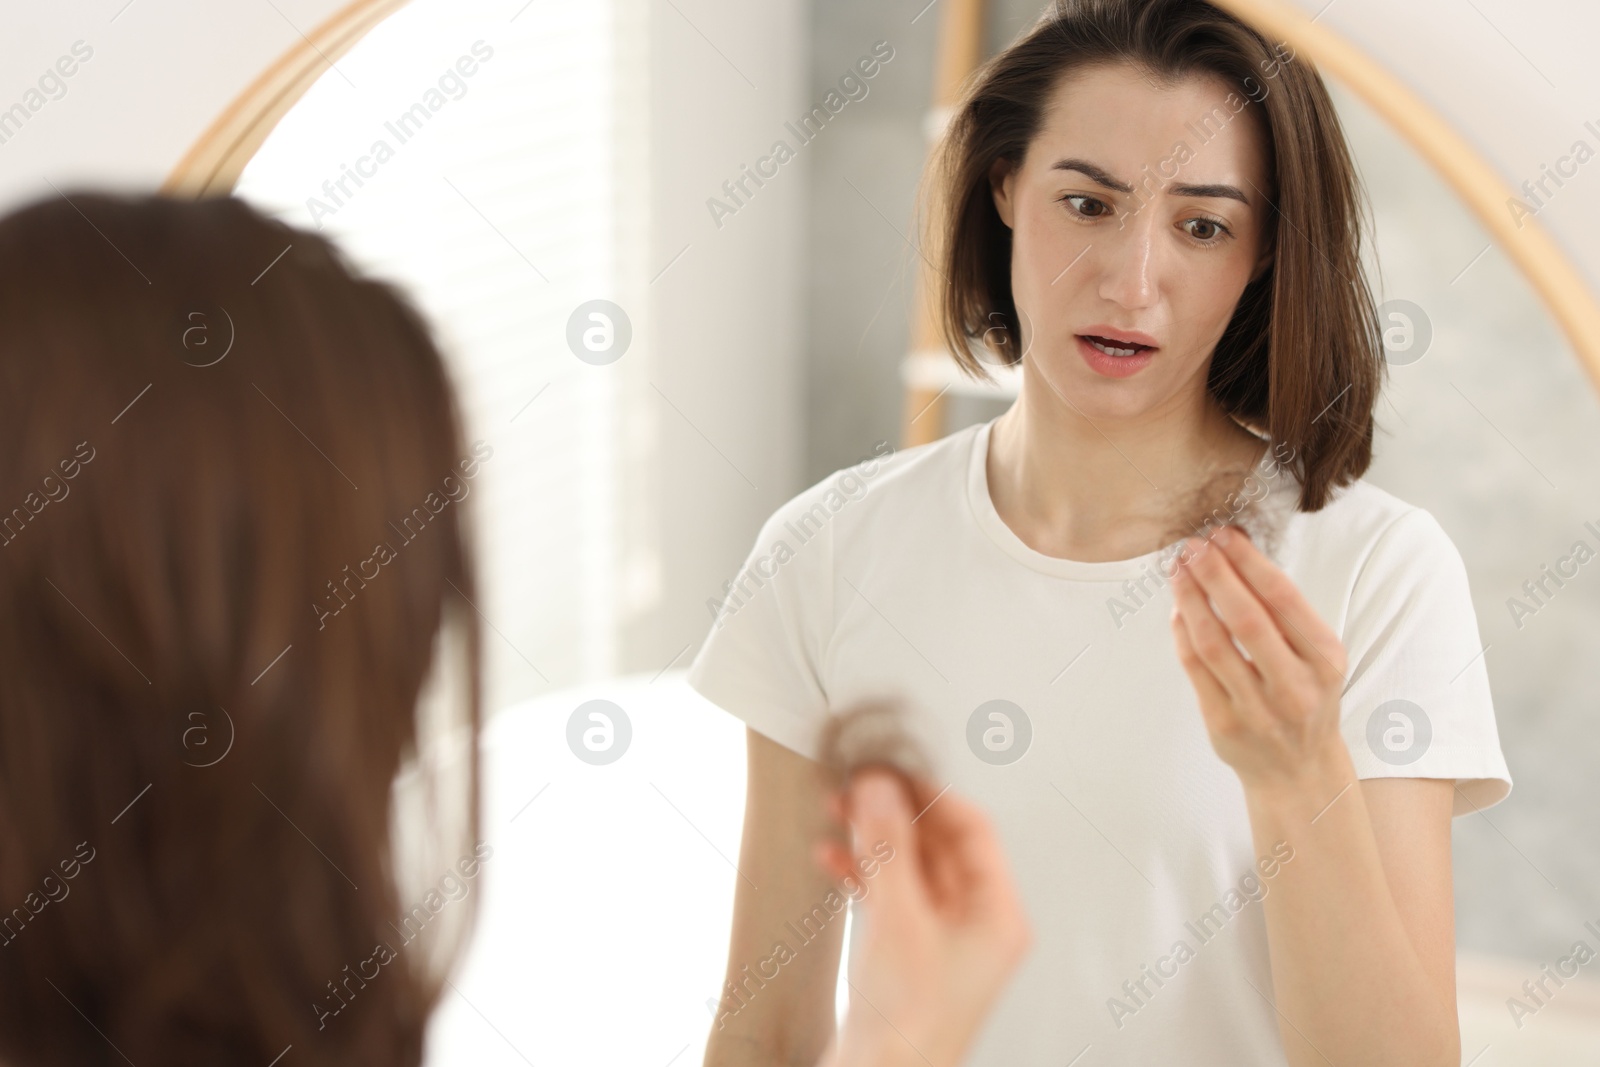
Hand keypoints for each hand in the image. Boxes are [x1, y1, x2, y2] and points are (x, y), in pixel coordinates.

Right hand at [813, 770, 1029, 1066]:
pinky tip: (830, 856)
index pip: (973, 830)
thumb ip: (888, 846)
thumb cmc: (907, 1025)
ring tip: (836, 812)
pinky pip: (888, 896)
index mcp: (998, 915)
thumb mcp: (898, 918)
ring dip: (871, 839)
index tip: (890, 772)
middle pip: (938, 845)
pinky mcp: (908, 956)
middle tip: (857, 786)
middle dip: (893, 814)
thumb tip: (881, 787)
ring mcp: (941, 941)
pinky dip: (860, 872)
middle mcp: (976, 925)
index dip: (930, 794)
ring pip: (909, 868)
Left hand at [1168, 525, 1351, 792]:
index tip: (1225, 535)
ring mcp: (1258, 709)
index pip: (1283, 599)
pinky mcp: (1224, 724)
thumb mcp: (1316, 659)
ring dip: (1191, 600)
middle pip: (1246, 619)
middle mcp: (1294, 686)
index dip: (1249, 562)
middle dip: (1215, 575)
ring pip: (1214, 644)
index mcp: (1324, 660)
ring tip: (1179, 570)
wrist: (1299, 772)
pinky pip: (1195, 670)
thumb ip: (1284, 617)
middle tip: (1193, 546)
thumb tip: (1235, 558)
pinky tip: (1178, 608)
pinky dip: (1183, 634)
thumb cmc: (1305, 700)